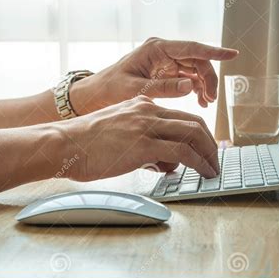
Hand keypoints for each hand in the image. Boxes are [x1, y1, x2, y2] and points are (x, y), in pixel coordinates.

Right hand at [62, 95, 219, 181]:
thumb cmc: (85, 144)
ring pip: (193, 134)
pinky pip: (182, 152)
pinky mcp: (143, 144)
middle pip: (193, 122)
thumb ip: (144, 141)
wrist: (63, 144)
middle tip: (215, 158)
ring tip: (212, 169)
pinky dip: (198, 162)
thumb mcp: (119, 132)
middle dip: (210, 143)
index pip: (181, 117)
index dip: (199, 133)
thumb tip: (165, 161)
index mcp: (142, 105)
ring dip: (208, 153)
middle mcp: (148, 111)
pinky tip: (203, 172)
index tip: (206, 147)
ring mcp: (146, 126)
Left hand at [71, 38, 238, 112]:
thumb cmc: (110, 89)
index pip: (191, 48)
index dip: (214, 52)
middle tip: (211, 100)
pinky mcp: (166, 72)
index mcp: (156, 49)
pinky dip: (196, 88)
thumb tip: (190, 85)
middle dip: (208, 79)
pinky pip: (188, 77)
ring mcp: (165, 61)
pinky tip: (199, 101)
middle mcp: (163, 52)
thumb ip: (162, 88)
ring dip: (204, 85)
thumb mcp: (135, 90)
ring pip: (195, 69)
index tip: (233, 54)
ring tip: (206, 104)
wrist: (98, 95)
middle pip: (197, 61)